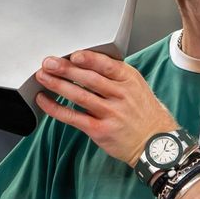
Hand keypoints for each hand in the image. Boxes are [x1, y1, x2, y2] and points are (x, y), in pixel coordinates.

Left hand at [33, 50, 176, 165]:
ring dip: (58, 85)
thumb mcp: (138, 88)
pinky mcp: (100, 130)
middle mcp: (121, 95)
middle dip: (66, 69)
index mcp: (130, 81)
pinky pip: (74, 117)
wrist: (156, 144)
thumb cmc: (146, 115)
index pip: (107, 65)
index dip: (88, 59)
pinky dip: (57, 108)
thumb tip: (89, 63)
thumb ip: (117, 76)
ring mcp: (111, 113)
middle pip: (89, 78)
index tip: (73, 54)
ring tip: (43, 77)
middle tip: (49, 62)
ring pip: (79, 95)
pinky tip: (45, 101)